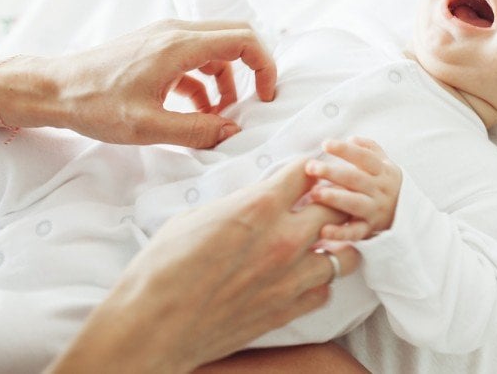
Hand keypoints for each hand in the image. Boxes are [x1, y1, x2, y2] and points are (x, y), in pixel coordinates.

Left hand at [4, 19, 276, 147]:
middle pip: (236, 37)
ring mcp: (165, 36)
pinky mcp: (155, 47)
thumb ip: (197, 130)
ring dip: (227, 80)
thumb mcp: (149, 127)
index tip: (267, 96)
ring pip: (216, 49)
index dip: (265, 66)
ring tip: (220, 116)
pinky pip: (196, 57)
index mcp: (181, 45)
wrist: (51, 89)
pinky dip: (205, 82)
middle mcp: (177, 32)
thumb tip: (233, 132)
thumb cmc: (94, 104)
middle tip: (254, 103)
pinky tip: (196, 111)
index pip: (245, 40)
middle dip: (252, 70)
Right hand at [48, 159, 359, 373]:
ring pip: (345, 254)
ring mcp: (291, 278)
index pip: (307, 172)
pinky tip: (302, 277)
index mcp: (259, 207)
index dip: (307, 169)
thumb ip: (238, 204)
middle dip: (331, 202)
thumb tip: (254, 199)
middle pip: (337, 208)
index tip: (304, 174)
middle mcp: (285, 240)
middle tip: (319, 205)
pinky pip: (324, 291)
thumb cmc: (162, 270)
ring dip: (334, 245)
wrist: (152, 327)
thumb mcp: (197, 217)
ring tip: (319, 243)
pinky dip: (318, 282)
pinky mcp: (288, 310)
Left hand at [306, 137, 402, 240]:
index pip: (364, 157)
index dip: (345, 150)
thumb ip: (370, 149)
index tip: (325, 144)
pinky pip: (355, 232)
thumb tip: (351, 138)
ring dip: (335, 198)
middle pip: (356, 179)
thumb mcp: (385, 164)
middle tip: (310, 167)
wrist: (409, 215)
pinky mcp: (369, 229)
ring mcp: (375, 210)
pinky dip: (340, 233)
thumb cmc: (386, 185)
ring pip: (356, 203)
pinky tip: (323, 230)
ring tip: (314, 193)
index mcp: (383, 171)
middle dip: (333, 172)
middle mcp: (380, 190)